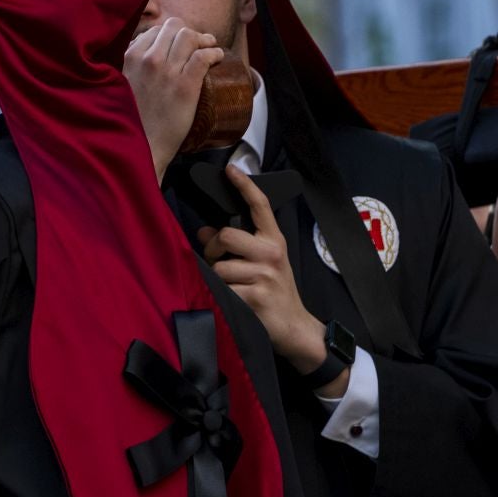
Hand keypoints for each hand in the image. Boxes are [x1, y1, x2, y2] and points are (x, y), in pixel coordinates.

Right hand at [122, 18, 223, 183]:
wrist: (143, 145)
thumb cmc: (133, 120)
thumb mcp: (122, 85)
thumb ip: (130, 69)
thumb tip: (141, 60)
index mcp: (131, 57)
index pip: (156, 30)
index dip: (171, 33)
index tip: (179, 43)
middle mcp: (148, 59)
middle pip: (175, 27)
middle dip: (189, 33)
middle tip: (198, 45)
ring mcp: (167, 71)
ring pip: (190, 37)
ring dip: (204, 40)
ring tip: (211, 48)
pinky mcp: (185, 85)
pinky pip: (203, 56)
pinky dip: (214, 52)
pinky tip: (218, 57)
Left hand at [198, 168, 331, 381]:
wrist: (294, 326)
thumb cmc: (274, 291)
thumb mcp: (263, 263)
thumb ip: (238, 245)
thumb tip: (203, 231)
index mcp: (274, 241)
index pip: (260, 206)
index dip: (244, 186)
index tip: (231, 170)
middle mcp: (271, 254)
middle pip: (226, 236)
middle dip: (213, 248)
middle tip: (215, 260)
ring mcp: (264, 275)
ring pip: (219, 266)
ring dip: (215, 276)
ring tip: (226, 284)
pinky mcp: (255, 296)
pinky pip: (221, 289)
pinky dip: (218, 294)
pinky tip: (229, 299)